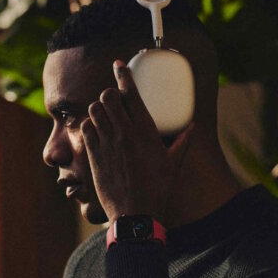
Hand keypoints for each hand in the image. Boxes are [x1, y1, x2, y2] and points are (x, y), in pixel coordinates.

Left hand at [80, 60, 193, 221]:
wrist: (135, 213)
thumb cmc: (156, 189)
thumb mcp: (173, 163)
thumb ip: (182, 141)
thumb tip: (192, 126)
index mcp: (146, 132)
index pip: (132, 94)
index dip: (124, 75)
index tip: (119, 64)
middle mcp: (125, 134)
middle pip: (109, 97)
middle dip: (109, 94)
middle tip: (113, 101)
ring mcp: (107, 143)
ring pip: (94, 110)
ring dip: (98, 108)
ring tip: (104, 115)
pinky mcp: (93, 154)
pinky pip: (85, 128)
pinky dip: (89, 125)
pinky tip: (95, 130)